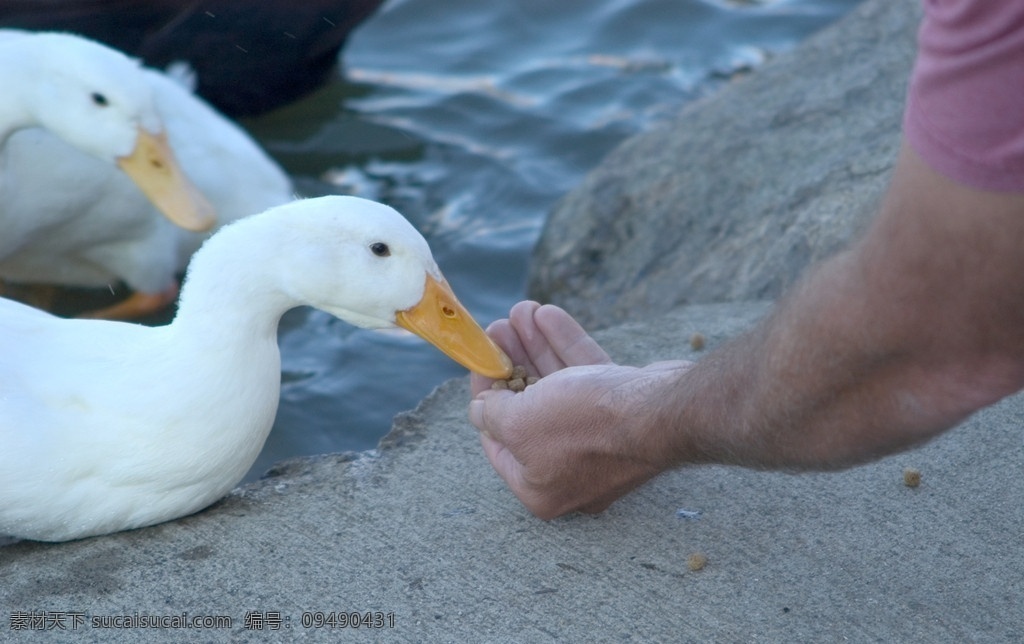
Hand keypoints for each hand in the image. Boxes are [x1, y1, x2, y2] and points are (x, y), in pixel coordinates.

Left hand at [469, 301, 691, 518]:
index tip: (480, 364)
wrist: (663, 413)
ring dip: (536, 346)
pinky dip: (565, 346)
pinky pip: (585, 378)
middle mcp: (570, 470)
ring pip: (558, 388)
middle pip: (529, 410)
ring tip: (520, 311)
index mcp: (540, 488)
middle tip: (498, 330)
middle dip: (513, 362)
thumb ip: (492, 416)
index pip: (498, 444)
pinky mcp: (623, 412)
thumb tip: (480, 411)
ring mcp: (600, 441)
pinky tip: (547, 314)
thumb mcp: (518, 423)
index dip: (484, 399)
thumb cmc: (586, 427)